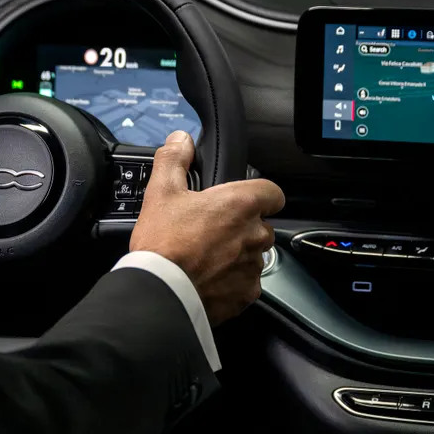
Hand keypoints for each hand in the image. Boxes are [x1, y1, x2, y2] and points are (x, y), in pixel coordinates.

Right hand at [131, 132, 285, 324]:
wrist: (161, 292)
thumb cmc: (164, 244)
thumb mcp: (161, 192)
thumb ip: (174, 160)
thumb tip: (180, 140)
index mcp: (241, 204)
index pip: (273, 192)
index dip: (259, 194)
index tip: (241, 200)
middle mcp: (255, 235)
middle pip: (261, 225)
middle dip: (241, 227)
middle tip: (210, 230)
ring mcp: (253, 266)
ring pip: (253, 255)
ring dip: (237, 254)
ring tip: (206, 257)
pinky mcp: (247, 294)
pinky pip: (246, 283)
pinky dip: (231, 281)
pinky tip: (208, 279)